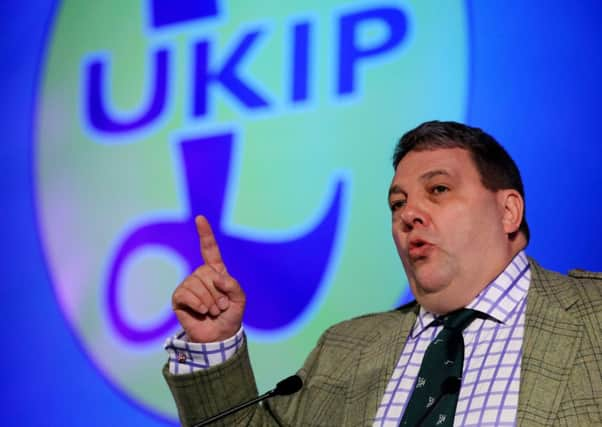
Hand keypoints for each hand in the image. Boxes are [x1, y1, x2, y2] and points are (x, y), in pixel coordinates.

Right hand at [171, 215, 245, 342]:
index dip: (205, 234)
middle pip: (205, 272)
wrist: (219, 337)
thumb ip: (233, 285)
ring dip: (209, 301)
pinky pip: (185, 293)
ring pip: (196, 283)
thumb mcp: (239, 300)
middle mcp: (201, 276)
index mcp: (216, 272)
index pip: (209, 249)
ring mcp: (188, 286)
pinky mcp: (179, 298)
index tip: (199, 218)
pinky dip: (197, 304)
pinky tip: (202, 311)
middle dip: (217, 292)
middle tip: (221, 307)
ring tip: (212, 311)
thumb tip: (215, 277)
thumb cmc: (230, 316)